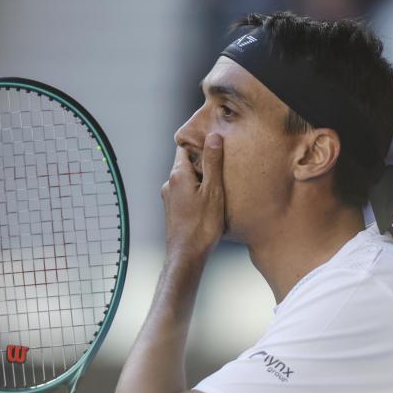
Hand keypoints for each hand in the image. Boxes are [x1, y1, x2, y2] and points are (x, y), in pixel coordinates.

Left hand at [161, 132, 225, 260]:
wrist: (187, 256)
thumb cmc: (202, 225)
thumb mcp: (213, 190)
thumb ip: (213, 162)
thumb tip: (213, 136)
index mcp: (178, 175)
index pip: (185, 147)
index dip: (200, 144)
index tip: (215, 144)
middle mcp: (170, 184)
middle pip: (186, 163)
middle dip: (202, 162)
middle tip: (222, 165)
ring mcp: (169, 198)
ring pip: (186, 180)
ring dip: (200, 179)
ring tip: (219, 185)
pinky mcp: (173, 211)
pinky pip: (185, 193)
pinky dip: (197, 192)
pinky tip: (210, 202)